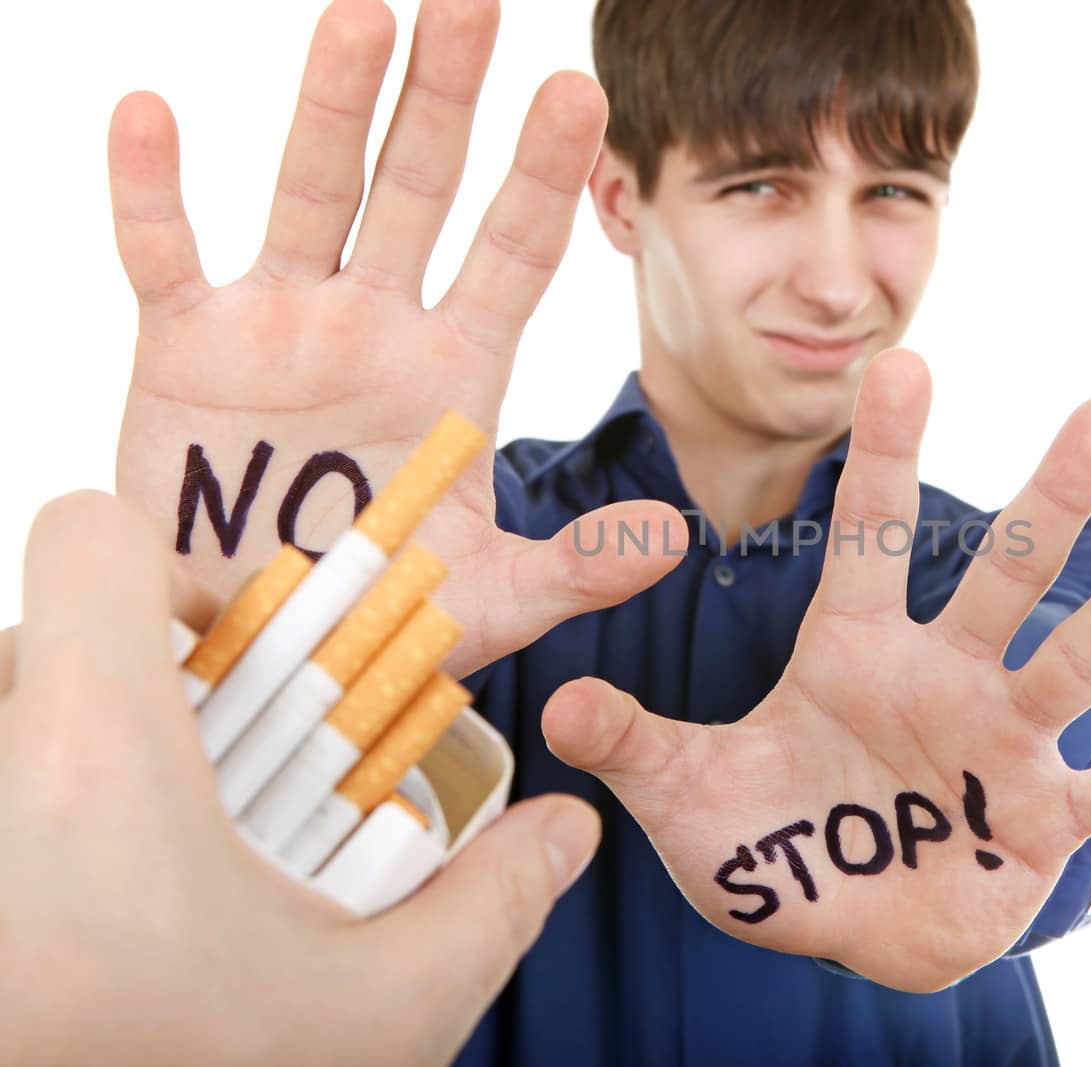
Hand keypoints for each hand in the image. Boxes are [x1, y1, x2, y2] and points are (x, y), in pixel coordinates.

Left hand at [0, 490, 599, 1065]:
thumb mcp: (375, 1016)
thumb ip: (490, 905)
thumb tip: (566, 831)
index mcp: (89, 749)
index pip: (93, 535)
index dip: (181, 574)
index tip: (238, 670)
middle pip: (47, 637)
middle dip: (140, 695)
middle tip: (207, 798)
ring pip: (5, 717)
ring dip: (71, 763)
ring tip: (138, 877)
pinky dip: (27, 822)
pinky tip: (75, 923)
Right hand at [109, 0, 681, 677]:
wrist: (259, 650)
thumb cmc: (381, 617)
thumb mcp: (488, 600)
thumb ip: (578, 567)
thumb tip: (673, 538)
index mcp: (459, 371)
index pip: (515, 254)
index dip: (543, 177)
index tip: (579, 93)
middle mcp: (379, 326)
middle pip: (422, 192)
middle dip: (448, 102)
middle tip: (474, 3)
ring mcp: (283, 326)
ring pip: (313, 195)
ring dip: (333, 109)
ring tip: (362, 17)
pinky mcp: (187, 349)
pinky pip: (164, 255)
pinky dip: (150, 191)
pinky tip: (149, 111)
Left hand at [541, 348, 1090, 992]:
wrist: (844, 924)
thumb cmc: (771, 845)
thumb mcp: (691, 800)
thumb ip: (636, 748)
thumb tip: (559, 707)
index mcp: (853, 652)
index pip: (865, 539)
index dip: (880, 459)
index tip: (901, 366)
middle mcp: (943, 676)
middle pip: (1002, 576)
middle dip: (1050, 499)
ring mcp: (1003, 744)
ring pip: (1074, 660)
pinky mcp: (1046, 822)